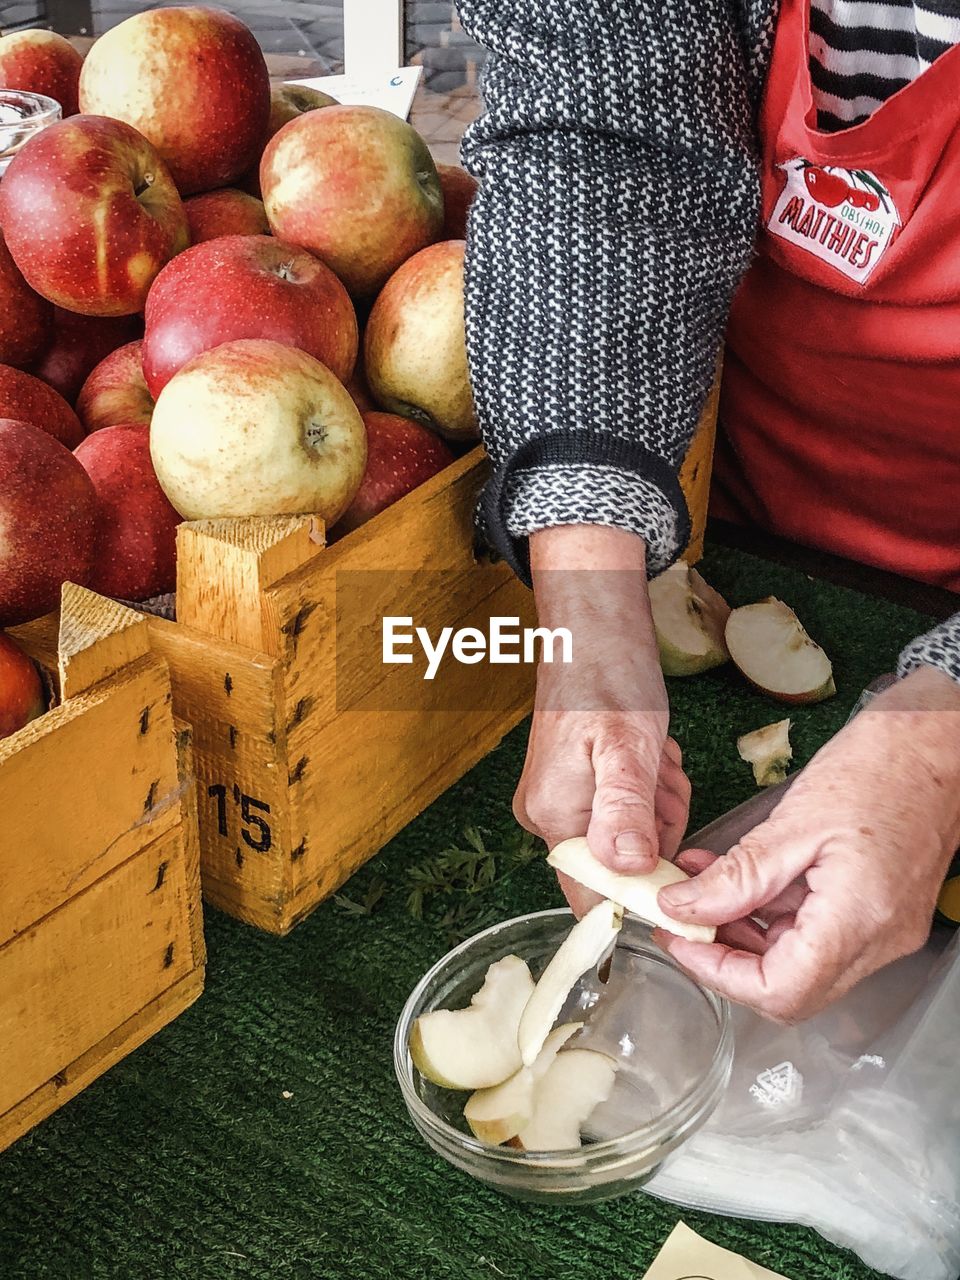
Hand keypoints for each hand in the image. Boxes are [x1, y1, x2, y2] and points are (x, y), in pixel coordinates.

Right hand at [514, 526, 690, 913]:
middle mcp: (549, 817)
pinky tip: (651, 756)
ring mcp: (563, 802)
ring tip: (656, 759)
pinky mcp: (577, 788)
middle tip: (663, 777)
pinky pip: (629, 812)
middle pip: (623, 865)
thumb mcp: (629, 746)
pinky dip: (650, 789)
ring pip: (634, 837)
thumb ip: (626, 809)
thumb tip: (627, 867)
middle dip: (659, 828)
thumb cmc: (608, 679)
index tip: (680, 871)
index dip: (642, 895)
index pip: (593, 896)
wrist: (595, 632)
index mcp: (555, 815)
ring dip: (659, 803)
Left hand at [656, 665, 959, 1020]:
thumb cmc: (883, 765)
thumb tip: (685, 908)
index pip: (781, 991)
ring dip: (743, 934)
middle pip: (790, 989)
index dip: (719, 974)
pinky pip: (817, 932)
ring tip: (700, 891)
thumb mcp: (794, 819)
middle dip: (726, 959)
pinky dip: (771, 914)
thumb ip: (738, 874)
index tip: (680, 941)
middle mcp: (879, 939)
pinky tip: (737, 878)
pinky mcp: (880, 912)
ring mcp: (884, 929)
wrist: (938, 743)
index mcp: (860, 919)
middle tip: (682, 921)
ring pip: (800, 963)